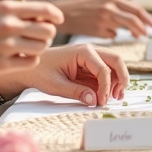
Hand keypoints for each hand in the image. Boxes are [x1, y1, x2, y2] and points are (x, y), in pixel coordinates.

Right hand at [0, 0, 62, 79]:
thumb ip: (13, 13)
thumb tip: (42, 16)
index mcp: (5, 8)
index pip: (44, 10)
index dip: (55, 16)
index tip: (57, 20)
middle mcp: (8, 25)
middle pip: (47, 30)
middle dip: (47, 34)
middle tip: (38, 37)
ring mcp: (6, 46)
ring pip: (42, 47)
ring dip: (38, 48)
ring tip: (26, 47)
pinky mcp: (2, 65)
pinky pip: (31, 62)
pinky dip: (29, 60)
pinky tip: (20, 58)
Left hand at [0, 43, 129, 105]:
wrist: (31, 67)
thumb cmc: (41, 72)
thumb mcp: (56, 85)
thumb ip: (76, 92)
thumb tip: (94, 100)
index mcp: (82, 51)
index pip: (103, 69)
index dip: (106, 87)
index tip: (102, 101)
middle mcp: (90, 50)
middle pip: (116, 60)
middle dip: (121, 79)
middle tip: (117, 96)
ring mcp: (92, 56)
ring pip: (114, 65)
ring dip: (118, 80)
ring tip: (115, 97)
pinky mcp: (90, 63)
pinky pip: (106, 70)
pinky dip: (110, 81)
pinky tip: (108, 94)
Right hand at [59, 0, 151, 38]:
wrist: (65, 13)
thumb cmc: (86, 7)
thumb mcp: (103, 0)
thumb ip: (119, 7)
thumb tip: (138, 21)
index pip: (136, 9)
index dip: (147, 18)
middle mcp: (109, 7)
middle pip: (134, 20)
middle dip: (143, 28)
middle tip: (147, 34)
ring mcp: (103, 19)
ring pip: (124, 29)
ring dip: (131, 33)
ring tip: (133, 36)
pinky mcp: (97, 31)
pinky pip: (112, 35)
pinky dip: (112, 35)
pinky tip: (103, 31)